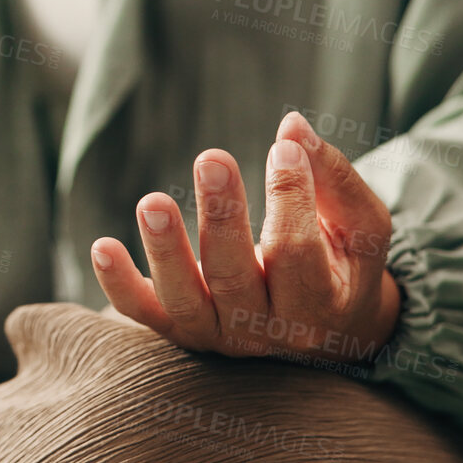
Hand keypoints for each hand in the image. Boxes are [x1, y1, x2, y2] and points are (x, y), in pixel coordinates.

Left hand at [90, 111, 399, 362]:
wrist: (326, 331)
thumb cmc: (343, 264)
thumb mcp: (360, 226)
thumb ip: (333, 178)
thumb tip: (293, 126)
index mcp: (319, 306)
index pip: (297, 251)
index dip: (290, 198)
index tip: (283, 149)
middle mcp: (266, 331)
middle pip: (235, 277)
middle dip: (221, 217)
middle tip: (211, 158)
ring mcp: (219, 335)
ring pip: (186, 299)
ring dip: (165, 250)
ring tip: (152, 201)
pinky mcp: (181, 331)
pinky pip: (143, 313)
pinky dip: (118, 284)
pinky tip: (101, 245)